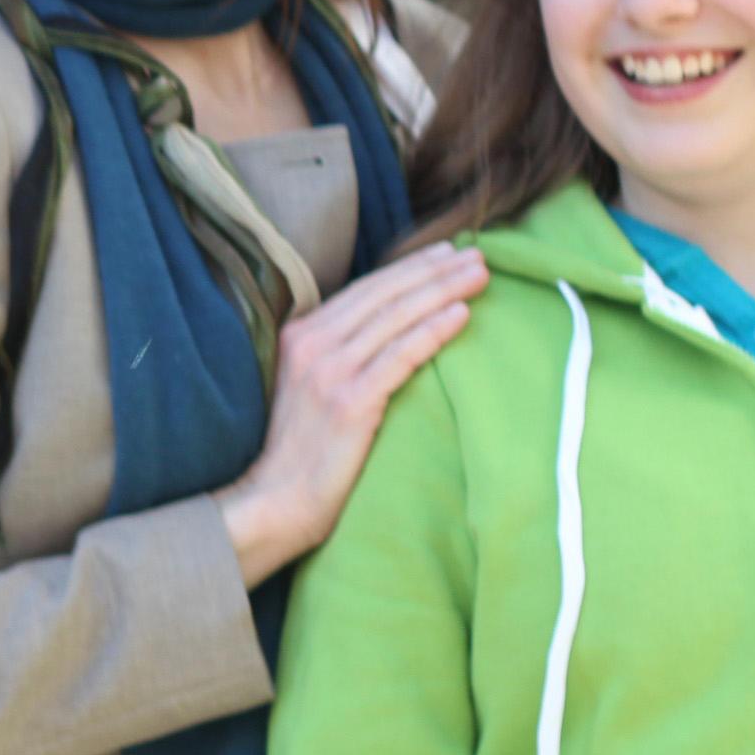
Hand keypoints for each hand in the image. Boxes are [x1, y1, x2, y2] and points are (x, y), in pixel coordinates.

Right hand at [217, 239, 491, 585]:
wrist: (276, 500)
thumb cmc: (300, 452)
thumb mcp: (309, 387)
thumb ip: (337, 355)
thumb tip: (386, 330)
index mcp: (300, 335)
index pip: (365, 289)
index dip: (408, 268)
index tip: (444, 253)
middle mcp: (312, 344)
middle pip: (385, 294)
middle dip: (433, 270)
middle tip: (474, 254)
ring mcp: (329, 372)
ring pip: (397, 316)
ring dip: (443, 290)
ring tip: (478, 276)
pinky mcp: (350, 401)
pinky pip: (401, 355)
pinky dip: (434, 330)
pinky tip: (461, 315)